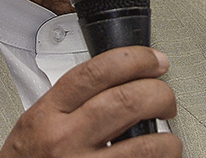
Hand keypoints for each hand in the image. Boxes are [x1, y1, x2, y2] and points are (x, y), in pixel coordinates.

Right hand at [0, 46, 182, 156]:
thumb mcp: (36, 123)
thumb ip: (69, 102)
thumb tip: (116, 80)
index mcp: (48, 114)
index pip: (96, 73)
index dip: (133, 60)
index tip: (153, 60)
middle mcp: (65, 140)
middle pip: (126, 101)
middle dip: (159, 94)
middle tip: (165, 98)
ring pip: (145, 145)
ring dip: (168, 139)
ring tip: (168, 139)